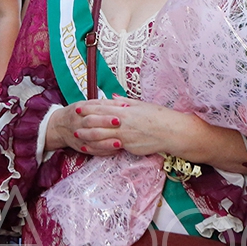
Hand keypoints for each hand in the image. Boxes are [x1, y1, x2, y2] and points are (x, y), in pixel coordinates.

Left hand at [45, 96, 199, 158]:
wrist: (172, 132)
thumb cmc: (159, 116)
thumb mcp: (141, 105)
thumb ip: (125, 102)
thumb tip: (113, 97)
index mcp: (126, 109)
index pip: (102, 107)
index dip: (88, 107)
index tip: (78, 107)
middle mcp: (123, 122)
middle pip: (98, 121)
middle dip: (84, 122)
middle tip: (73, 122)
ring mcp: (125, 135)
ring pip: (102, 135)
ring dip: (88, 136)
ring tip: (78, 136)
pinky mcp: (129, 147)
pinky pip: (111, 147)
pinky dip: (100, 147)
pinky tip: (92, 148)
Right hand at [45, 97, 129, 156]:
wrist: (59, 127)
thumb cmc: (76, 114)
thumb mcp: (85, 104)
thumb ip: (103, 104)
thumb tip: (122, 103)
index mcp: (80, 110)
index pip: (93, 109)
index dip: (107, 108)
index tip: (120, 109)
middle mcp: (78, 123)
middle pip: (91, 123)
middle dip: (105, 122)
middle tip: (118, 122)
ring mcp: (80, 137)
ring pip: (92, 140)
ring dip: (106, 143)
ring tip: (120, 143)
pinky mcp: (82, 147)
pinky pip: (93, 151)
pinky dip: (104, 152)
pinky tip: (115, 151)